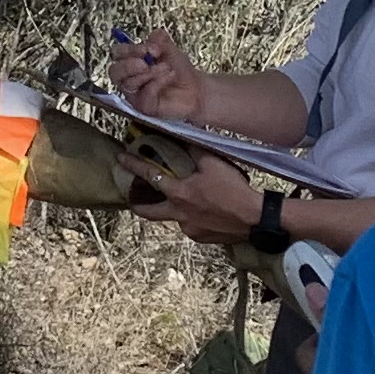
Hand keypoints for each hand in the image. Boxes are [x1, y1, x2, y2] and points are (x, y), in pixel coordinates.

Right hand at [108, 27, 207, 118]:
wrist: (195, 87)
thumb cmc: (179, 69)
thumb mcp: (169, 49)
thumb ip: (159, 40)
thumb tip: (153, 35)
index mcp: (131, 62)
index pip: (117, 54)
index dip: (129, 49)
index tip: (148, 49)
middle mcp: (129, 79)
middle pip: (114, 71)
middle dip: (129, 64)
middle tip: (145, 62)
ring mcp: (135, 94)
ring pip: (129, 83)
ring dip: (149, 72)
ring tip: (166, 67)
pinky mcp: (145, 107)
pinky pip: (144, 94)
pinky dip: (158, 83)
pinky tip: (169, 76)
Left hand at [129, 148, 274, 244]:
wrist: (254, 218)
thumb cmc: (234, 189)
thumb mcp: (213, 163)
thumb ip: (195, 150)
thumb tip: (183, 135)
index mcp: (179, 193)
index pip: (150, 176)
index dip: (133, 165)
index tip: (120, 158)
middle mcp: (179, 214)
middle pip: (150, 212)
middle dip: (138, 205)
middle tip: (132, 201)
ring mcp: (189, 229)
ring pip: (175, 218)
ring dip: (175, 209)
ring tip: (186, 201)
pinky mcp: (201, 238)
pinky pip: (191, 226)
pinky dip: (193, 218)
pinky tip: (205, 211)